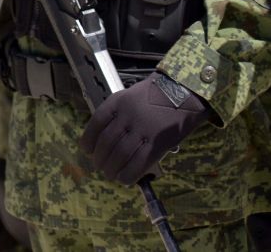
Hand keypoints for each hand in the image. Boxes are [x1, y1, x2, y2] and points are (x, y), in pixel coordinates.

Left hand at [79, 72, 208, 184]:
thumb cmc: (156, 96)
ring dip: (111, 168)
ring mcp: (143, 129)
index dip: (88, 140)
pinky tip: (124, 179)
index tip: (86, 150)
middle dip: (100, 158)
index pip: (96, 124)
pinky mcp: (158, 142)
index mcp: (117, 102)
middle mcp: (127, 116)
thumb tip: (107, 140)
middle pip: (106, 142)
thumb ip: (118, 115)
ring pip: (120, 154)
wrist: (184, 92)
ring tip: (109, 173)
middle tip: (98, 165)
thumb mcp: (130, 97)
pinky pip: (139, 162)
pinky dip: (129, 173)